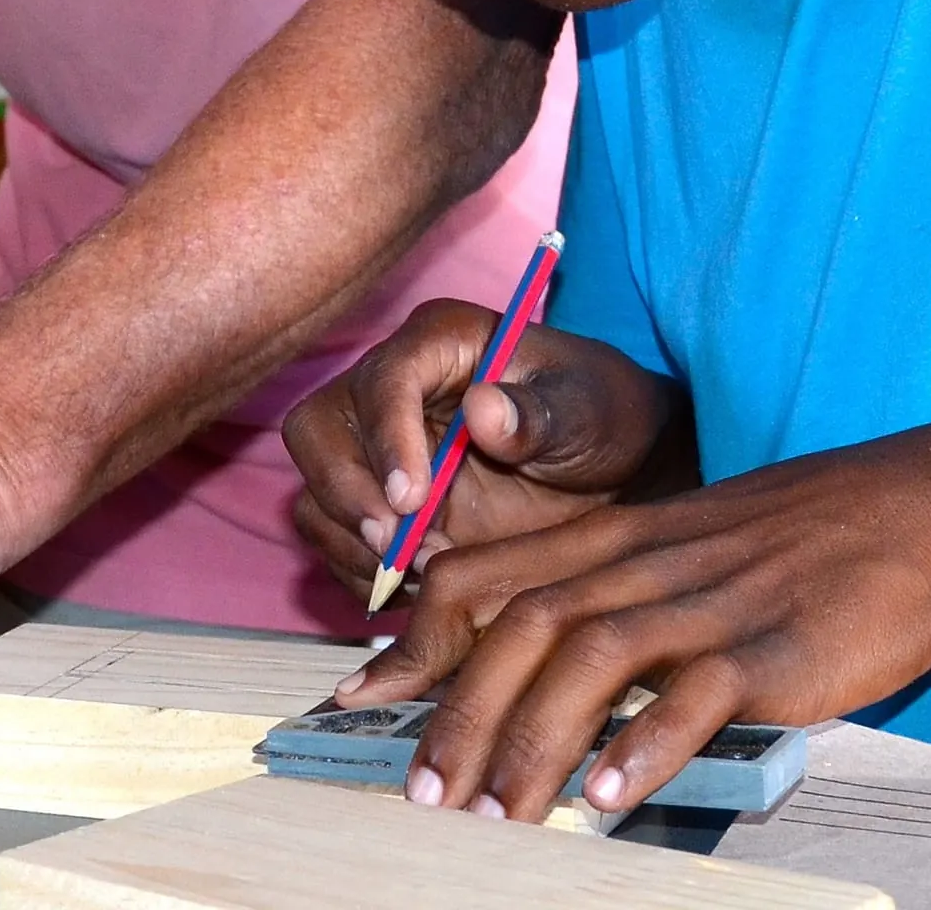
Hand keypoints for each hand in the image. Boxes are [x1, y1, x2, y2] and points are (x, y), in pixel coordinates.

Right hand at [283, 301, 685, 596]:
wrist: (616, 471)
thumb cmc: (604, 419)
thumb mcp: (590, 412)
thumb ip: (541, 413)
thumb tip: (483, 412)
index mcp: (438, 343)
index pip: (382, 380)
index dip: (387, 438)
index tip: (412, 500)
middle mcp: (388, 388)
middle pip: (317, 431)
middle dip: (347, 493)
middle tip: (396, 546)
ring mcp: (375, 448)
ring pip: (314, 490)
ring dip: (353, 541)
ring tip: (422, 573)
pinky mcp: (375, 503)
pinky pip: (332, 537)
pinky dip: (361, 571)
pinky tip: (418, 586)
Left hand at [337, 419, 930, 821]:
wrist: (917, 507)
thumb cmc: (789, 539)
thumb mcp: (673, 548)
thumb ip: (600, 589)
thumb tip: (526, 659)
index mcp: (604, 540)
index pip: (481, 581)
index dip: (415, 642)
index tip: (359, 702)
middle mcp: (637, 565)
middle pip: (518, 631)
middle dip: (457, 714)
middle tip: (420, 795)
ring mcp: (703, 605)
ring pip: (588, 664)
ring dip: (531, 742)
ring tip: (494, 817)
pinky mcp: (771, 649)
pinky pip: (695, 699)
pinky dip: (646, 745)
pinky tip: (610, 797)